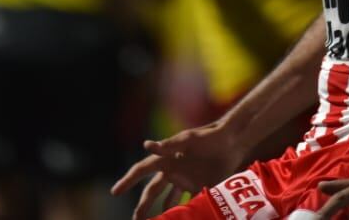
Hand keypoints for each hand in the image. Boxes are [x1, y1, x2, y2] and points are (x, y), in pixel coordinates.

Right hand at [111, 122, 244, 219]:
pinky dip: (180, 211)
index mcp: (167, 158)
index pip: (142, 170)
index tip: (115, 192)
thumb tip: (146, 145)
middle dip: (143, 205)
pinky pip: (186, 201)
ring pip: (168, 199)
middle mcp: (174, 169)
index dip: (128, 181)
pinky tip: (176, 218)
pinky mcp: (199, 185)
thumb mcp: (189, 139)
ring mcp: (186, 179)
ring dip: (161, 211)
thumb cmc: (209, 136)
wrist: (233, 141)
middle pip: (153, 190)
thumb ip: (169, 145)